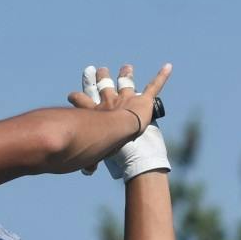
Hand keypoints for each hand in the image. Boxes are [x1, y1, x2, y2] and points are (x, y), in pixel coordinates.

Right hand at [71, 63, 170, 180]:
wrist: (119, 132)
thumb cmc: (104, 143)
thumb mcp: (94, 151)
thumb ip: (91, 161)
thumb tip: (88, 172)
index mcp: (96, 112)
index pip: (83, 101)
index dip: (77, 98)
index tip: (72, 95)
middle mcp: (110, 101)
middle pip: (104, 86)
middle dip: (102, 77)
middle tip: (100, 69)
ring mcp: (127, 98)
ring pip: (126, 83)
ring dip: (126, 74)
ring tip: (127, 67)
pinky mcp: (144, 100)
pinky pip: (154, 86)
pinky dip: (162, 77)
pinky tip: (168, 67)